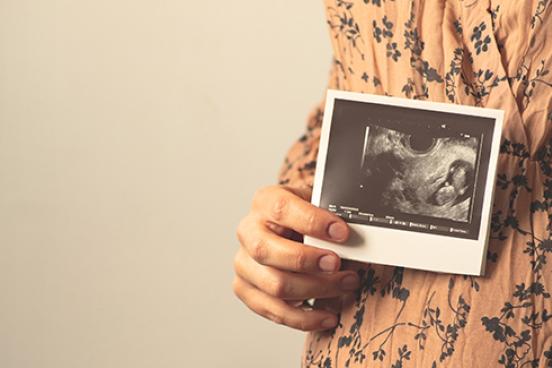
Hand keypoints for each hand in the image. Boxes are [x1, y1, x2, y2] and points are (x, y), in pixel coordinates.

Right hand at [233, 185, 359, 330]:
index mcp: (265, 201)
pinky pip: (273, 310)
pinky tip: (328, 315)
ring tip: (344, 285)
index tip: (342, 233)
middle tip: (338, 264)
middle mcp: (249, 231)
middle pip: (267, 251)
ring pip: (274, 285)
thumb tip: (356, 232)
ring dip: (315, 290)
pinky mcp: (246, 289)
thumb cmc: (304, 218)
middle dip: (307, 261)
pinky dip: (304, 318)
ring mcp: (244, 262)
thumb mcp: (317, 204)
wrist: (287, 229)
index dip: (313, 222)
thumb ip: (331, 213)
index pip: (282, 210)